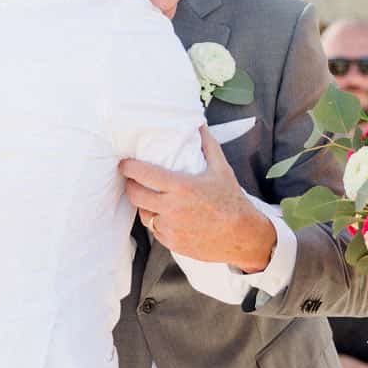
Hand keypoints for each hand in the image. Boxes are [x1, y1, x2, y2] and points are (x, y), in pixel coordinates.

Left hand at [121, 127, 275, 271]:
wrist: (242, 236)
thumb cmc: (231, 201)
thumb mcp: (221, 169)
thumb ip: (207, 145)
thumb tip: (199, 124)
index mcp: (181, 187)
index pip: (143, 174)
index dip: (129, 168)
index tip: (125, 163)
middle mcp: (172, 209)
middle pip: (135, 195)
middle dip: (130, 185)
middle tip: (132, 180)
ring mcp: (171, 228)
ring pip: (144, 215)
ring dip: (145, 205)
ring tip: (152, 198)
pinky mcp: (172, 243)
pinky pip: (155, 230)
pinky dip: (158, 222)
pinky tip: (167, 216)